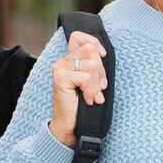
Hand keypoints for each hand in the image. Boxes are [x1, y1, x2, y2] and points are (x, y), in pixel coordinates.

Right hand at [49, 32, 106, 148]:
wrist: (70, 125)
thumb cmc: (83, 104)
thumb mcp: (92, 81)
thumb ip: (94, 66)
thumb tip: (102, 53)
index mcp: (70, 60)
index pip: (79, 37)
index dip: (94, 43)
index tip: (102, 55)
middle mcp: (63, 61)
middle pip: (90, 50)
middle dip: (100, 70)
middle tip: (99, 87)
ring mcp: (60, 68)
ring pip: (91, 64)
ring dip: (96, 83)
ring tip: (93, 96)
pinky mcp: (60, 78)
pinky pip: (86, 77)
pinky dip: (90, 90)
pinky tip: (87, 100)